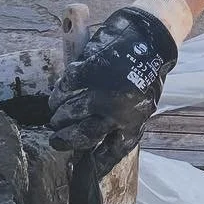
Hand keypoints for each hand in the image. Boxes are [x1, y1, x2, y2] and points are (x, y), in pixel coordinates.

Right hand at [48, 6, 177, 175]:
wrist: (149, 37)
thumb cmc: (144, 75)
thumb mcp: (141, 107)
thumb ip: (122, 126)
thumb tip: (98, 149)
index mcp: (133, 122)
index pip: (110, 153)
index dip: (93, 164)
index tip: (78, 167)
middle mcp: (116, 111)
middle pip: (81, 136)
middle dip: (64, 141)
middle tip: (55, 141)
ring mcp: (100, 91)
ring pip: (69, 113)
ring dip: (59, 117)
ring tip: (56, 117)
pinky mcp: (88, 71)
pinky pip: (65, 89)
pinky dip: (58, 95)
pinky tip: (56, 98)